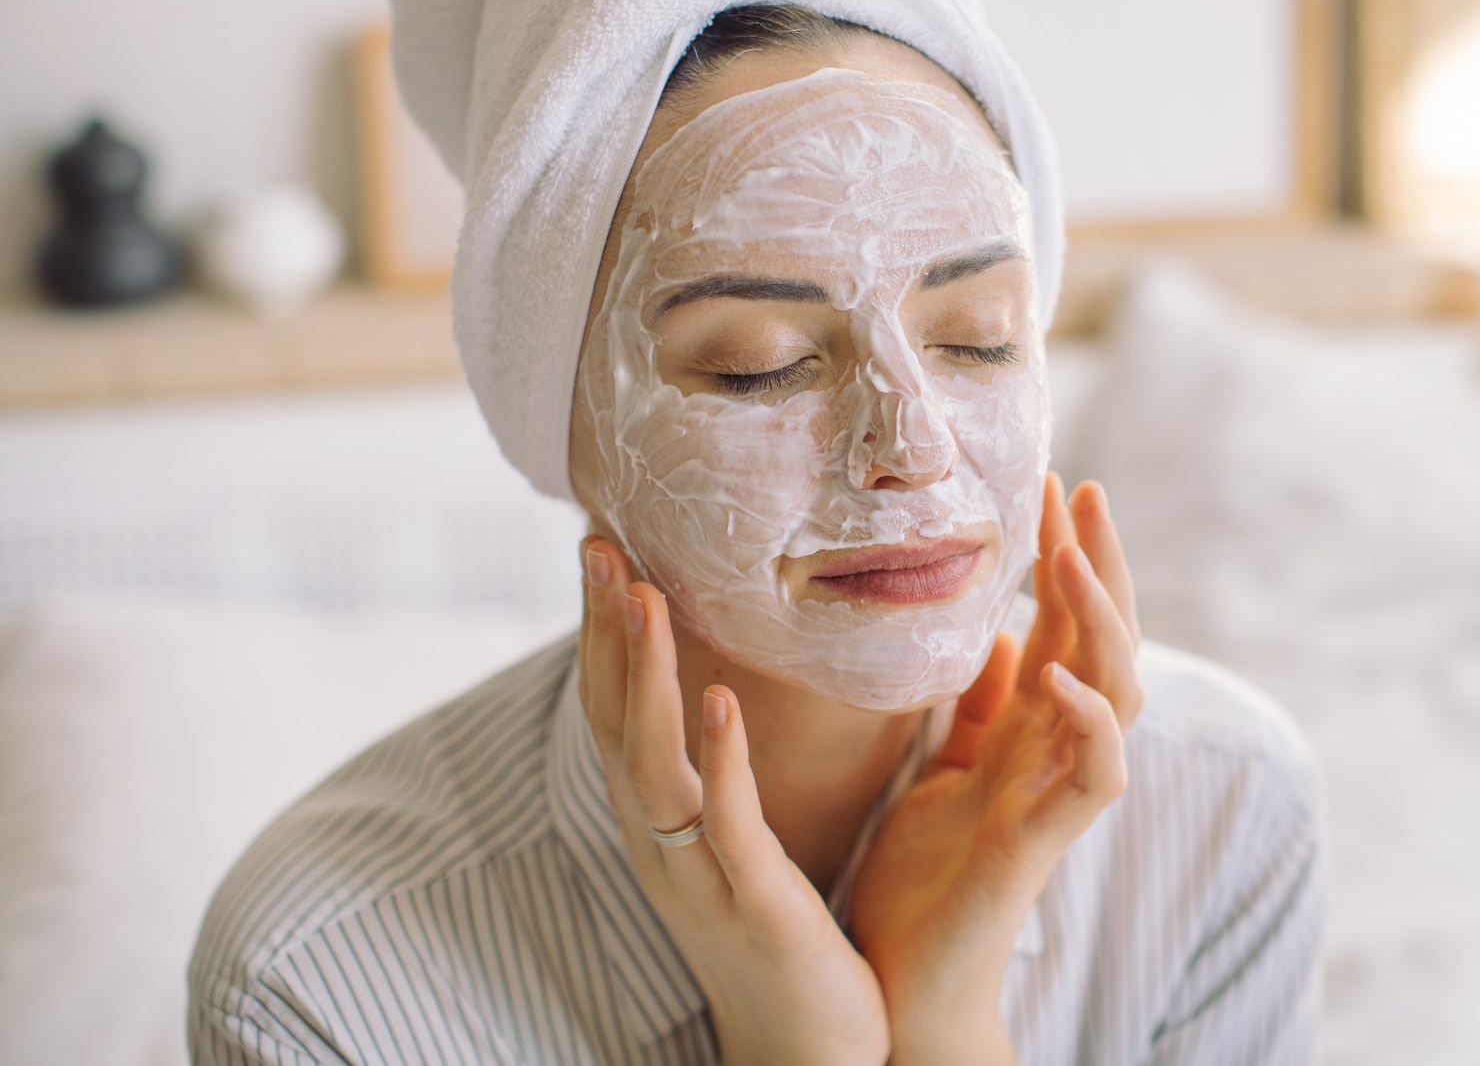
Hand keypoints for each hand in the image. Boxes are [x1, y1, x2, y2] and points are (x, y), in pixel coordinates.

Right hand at [577, 538, 889, 1065]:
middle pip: (613, 720)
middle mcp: (658, 842)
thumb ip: (720, 770)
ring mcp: (696, 873)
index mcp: (659, 821)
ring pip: (652, 761)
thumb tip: (722, 686)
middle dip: (603, 630)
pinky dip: (716, 757)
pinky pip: (725, 822)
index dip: (604, 630)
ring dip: (647, 674)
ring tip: (645, 593)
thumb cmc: (782, 939)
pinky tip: (719, 699)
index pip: (616, 709)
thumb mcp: (736, 842)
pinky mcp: (751, 902)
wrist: (806, 1052)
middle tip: (598, 541)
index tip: (603, 545)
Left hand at [846, 476, 1143, 1064]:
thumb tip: (1000, 638)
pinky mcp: (1047, 842)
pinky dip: (1090, 720)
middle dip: (1099, 562)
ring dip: (1099, 620)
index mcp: (1027, 728)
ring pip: (1117, 690)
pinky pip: (1096, 775)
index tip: (1051, 481)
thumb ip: (977, 709)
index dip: (1064, 552)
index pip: (1061, 622)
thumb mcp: (942, 770)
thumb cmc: (921, 881)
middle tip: (1083, 489)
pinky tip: (1062, 672)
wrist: (901, 978)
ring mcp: (1058, 793)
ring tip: (1073, 554)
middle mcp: (1055, 751)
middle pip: (1103, 640)